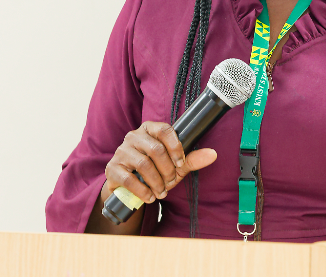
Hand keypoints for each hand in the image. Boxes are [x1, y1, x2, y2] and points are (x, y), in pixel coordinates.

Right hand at [103, 121, 217, 203]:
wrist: (130, 188)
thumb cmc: (155, 171)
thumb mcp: (175, 165)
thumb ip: (191, 159)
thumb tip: (213, 154)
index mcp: (150, 129)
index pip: (165, 130)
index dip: (175, 147)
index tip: (180, 163)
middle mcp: (134, 136)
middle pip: (156, 149)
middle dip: (167, 170)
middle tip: (171, 182)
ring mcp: (121, 151)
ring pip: (143, 164)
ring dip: (157, 182)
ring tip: (162, 192)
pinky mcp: (112, 168)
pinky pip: (129, 178)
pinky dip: (143, 190)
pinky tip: (150, 196)